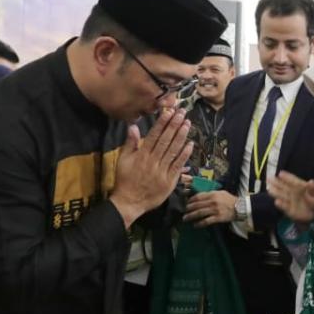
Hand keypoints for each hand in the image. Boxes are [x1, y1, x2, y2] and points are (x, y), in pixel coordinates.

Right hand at [110, 108, 192, 227]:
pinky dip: (185, 155)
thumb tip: (133, 126)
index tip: (169, 112)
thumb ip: (130, 143)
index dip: (162, 123)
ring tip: (187, 124)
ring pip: (173, 151)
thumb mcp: (123, 160)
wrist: (130, 202)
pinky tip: (191, 144)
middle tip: (182, 113)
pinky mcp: (169, 180)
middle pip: (166, 140)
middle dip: (174, 125)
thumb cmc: (125, 180)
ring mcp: (162, 171)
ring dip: (181, 136)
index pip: (154, 135)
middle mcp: (153, 161)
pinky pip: (178, 165)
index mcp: (142, 155)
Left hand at [183, 191, 237, 226]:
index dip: (191, 200)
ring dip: (191, 216)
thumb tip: (201, 196)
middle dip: (188, 209)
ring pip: (199, 213)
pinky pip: (206, 221)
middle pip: (197, 205)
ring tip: (186, 218)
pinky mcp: (218, 218)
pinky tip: (195, 225)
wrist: (240, 207)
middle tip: (184, 212)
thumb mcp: (221, 193)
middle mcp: (212, 202)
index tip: (187, 203)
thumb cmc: (230, 200)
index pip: (198, 197)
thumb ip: (211, 194)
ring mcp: (215, 210)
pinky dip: (200, 223)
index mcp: (213, 194)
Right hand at [268, 172, 313, 225]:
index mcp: (300, 187)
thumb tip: (311, 182)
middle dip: (276, 182)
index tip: (280, 174)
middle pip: (284, 187)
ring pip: (282, 195)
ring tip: (269, 188)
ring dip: (276, 192)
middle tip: (269, 178)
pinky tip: (277, 202)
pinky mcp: (289, 210)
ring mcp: (290, 201)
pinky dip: (281, 205)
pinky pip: (285, 207)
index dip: (287, 177)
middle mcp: (293, 193)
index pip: (293, 181)